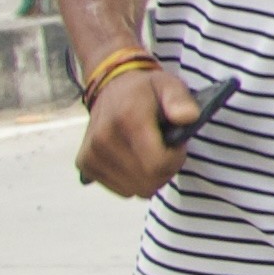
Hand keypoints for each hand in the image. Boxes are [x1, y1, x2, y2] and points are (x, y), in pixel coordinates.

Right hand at [73, 58, 194, 199]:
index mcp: (127, 118)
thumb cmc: (147, 91)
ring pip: (135, 190)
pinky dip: (132, 180)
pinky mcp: (85, 164)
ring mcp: (91, 154)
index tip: (177, 145)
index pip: (157, 164)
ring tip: (149, 153)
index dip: (175, 159)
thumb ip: (181, 100)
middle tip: (165, 150)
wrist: (111, 88)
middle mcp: (104, 138)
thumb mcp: (170, 84)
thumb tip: (188, 117)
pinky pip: (121, 190)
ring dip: (149, 177)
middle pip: (148, 182)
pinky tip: (134, 159)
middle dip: (165, 170)